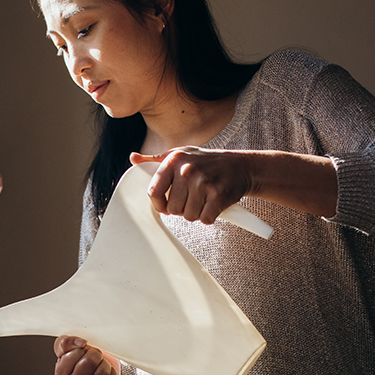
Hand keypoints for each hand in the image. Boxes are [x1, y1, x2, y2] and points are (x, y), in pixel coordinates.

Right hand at [53, 335, 119, 374]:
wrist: (92, 373)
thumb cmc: (79, 359)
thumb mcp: (67, 349)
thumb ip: (66, 342)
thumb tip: (81, 343)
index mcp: (61, 373)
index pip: (75, 353)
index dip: (83, 348)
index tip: (83, 351)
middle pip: (89, 362)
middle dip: (96, 354)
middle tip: (95, 355)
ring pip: (102, 373)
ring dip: (105, 364)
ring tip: (101, 363)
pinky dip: (112, 374)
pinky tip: (106, 373)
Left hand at [130, 148, 254, 223]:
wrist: (240, 165)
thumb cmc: (206, 162)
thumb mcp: (180, 155)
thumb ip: (155, 159)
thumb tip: (133, 158)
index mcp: (174, 160)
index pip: (153, 192)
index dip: (159, 204)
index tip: (166, 205)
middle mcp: (187, 170)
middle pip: (172, 209)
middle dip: (182, 208)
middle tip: (193, 197)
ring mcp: (203, 183)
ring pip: (188, 216)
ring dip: (196, 212)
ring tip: (204, 199)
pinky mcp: (218, 196)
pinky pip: (205, 219)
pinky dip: (210, 216)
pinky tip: (214, 204)